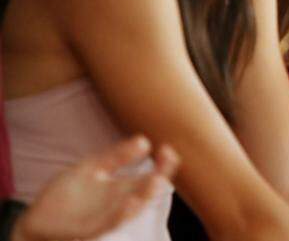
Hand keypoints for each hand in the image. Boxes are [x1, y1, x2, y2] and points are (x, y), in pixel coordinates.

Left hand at [13, 136, 178, 240]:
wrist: (38, 219)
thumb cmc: (67, 194)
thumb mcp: (91, 168)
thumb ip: (116, 156)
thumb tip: (145, 140)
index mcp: (123, 187)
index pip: (150, 175)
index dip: (162, 164)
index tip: (168, 149)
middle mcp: (121, 202)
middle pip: (147, 191)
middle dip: (160, 177)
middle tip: (168, 161)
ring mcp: (108, 216)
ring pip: (134, 208)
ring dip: (146, 196)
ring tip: (157, 180)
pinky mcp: (91, 229)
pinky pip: (110, 223)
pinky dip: (122, 213)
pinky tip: (130, 201)